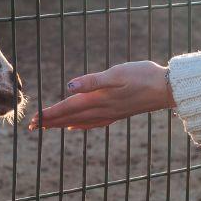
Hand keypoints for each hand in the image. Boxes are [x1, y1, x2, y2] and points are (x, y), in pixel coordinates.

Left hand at [30, 60, 173, 130]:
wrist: (167, 88)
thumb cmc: (143, 76)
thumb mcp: (117, 73)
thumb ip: (92, 81)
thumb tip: (70, 86)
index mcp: (99, 98)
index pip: (68, 107)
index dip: (49, 113)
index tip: (33, 120)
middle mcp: (102, 109)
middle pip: (70, 116)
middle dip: (51, 121)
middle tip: (33, 127)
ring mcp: (111, 113)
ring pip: (80, 121)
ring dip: (62, 123)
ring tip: (49, 126)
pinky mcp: (118, 113)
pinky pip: (93, 123)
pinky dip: (80, 125)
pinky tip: (75, 126)